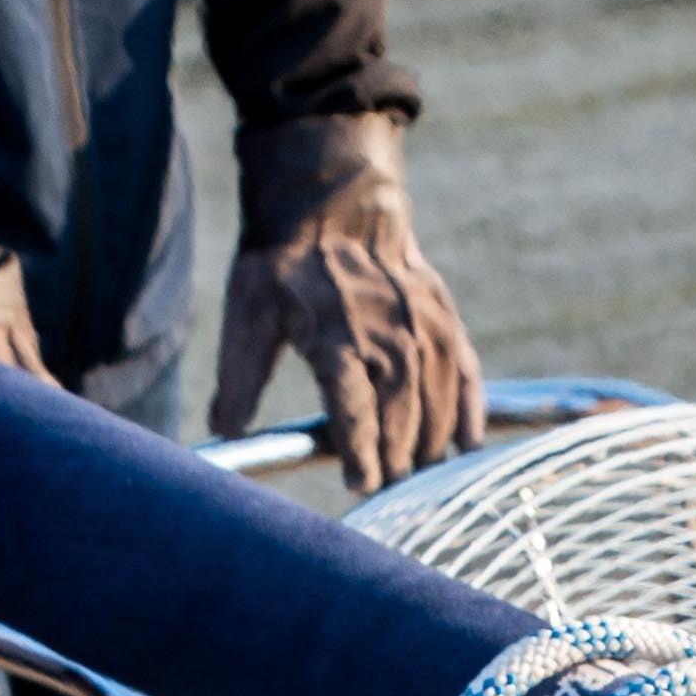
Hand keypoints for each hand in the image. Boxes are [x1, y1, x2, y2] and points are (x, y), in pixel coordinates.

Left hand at [209, 112, 485, 493]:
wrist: (332, 204)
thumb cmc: (283, 267)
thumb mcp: (247, 315)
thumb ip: (239, 376)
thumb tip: (225, 432)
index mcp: (336, 339)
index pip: (355, 413)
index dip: (360, 455)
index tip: (361, 487)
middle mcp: (386, 336)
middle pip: (400, 417)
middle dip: (396, 460)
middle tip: (390, 492)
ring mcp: (421, 327)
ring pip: (435, 402)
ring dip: (429, 443)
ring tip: (418, 473)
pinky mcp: (443, 318)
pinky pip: (465, 372)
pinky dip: (470, 410)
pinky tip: (467, 444)